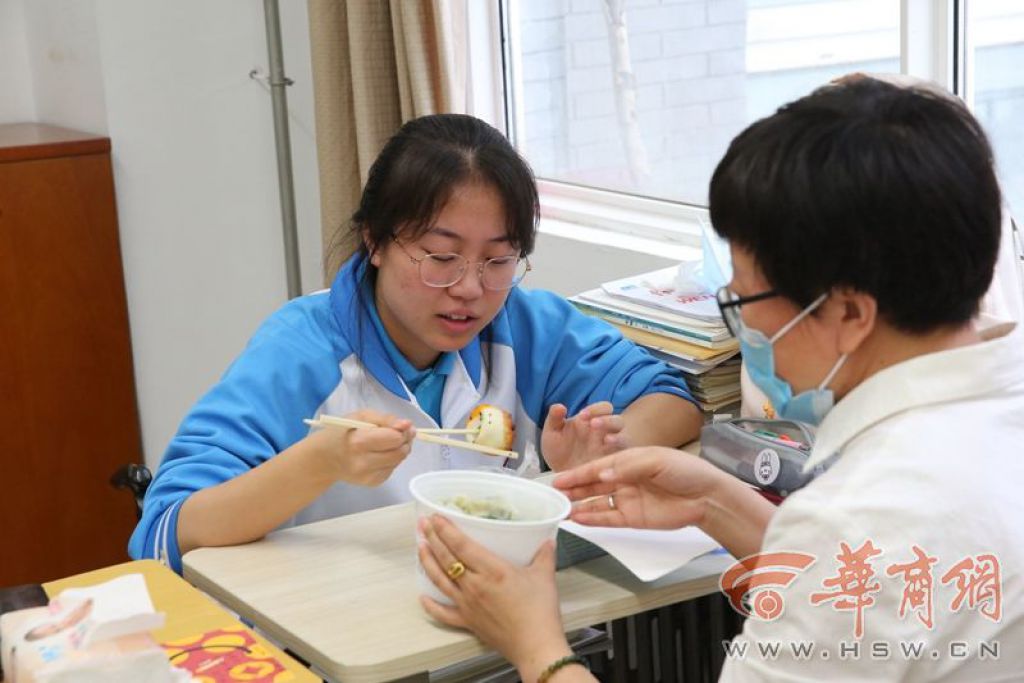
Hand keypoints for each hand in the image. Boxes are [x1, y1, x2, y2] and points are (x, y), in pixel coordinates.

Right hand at [308, 409, 414, 485]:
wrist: (324, 459)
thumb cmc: (341, 432)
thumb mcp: (361, 417)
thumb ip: (386, 419)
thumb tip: (408, 425)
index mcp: (359, 442)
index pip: (395, 438)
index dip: (403, 431)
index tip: (402, 426)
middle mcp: (363, 462)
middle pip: (400, 452)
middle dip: (404, 441)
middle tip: (398, 434)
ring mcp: (368, 476)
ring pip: (399, 461)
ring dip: (399, 450)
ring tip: (386, 443)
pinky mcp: (372, 483)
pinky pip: (392, 469)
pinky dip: (391, 460)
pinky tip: (379, 455)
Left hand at [417, 516, 572, 673]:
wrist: (535, 646)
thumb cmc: (540, 612)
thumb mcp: (544, 577)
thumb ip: (544, 555)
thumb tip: (548, 541)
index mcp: (493, 570)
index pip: (462, 546)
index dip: (446, 530)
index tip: (436, 517)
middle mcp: (475, 585)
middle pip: (446, 559)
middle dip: (432, 539)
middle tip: (423, 525)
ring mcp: (468, 604)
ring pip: (440, 580)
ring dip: (427, 563)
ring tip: (420, 547)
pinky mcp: (468, 621)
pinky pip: (444, 613)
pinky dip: (431, 606)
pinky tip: (422, 597)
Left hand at [541, 402, 625, 471]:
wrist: (561, 477)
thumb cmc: (559, 450)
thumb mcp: (552, 434)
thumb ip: (554, 418)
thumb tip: (559, 406)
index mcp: (592, 420)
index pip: (603, 408)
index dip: (596, 409)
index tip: (582, 415)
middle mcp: (606, 432)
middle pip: (617, 421)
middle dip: (608, 421)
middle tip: (594, 424)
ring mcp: (612, 449)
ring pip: (624, 439)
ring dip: (617, 438)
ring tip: (607, 440)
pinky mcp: (615, 465)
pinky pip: (623, 461)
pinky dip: (619, 459)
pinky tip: (608, 462)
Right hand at [553, 447, 728, 529]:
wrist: (707, 496)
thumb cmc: (684, 471)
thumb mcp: (655, 459)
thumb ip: (626, 466)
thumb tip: (601, 473)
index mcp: (627, 461)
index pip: (596, 467)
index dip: (577, 473)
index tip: (558, 479)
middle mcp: (623, 480)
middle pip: (592, 484)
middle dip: (573, 489)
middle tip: (553, 495)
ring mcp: (627, 499)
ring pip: (597, 503)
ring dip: (579, 505)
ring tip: (561, 509)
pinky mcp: (633, 518)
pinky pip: (608, 519)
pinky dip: (593, 519)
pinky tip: (578, 519)